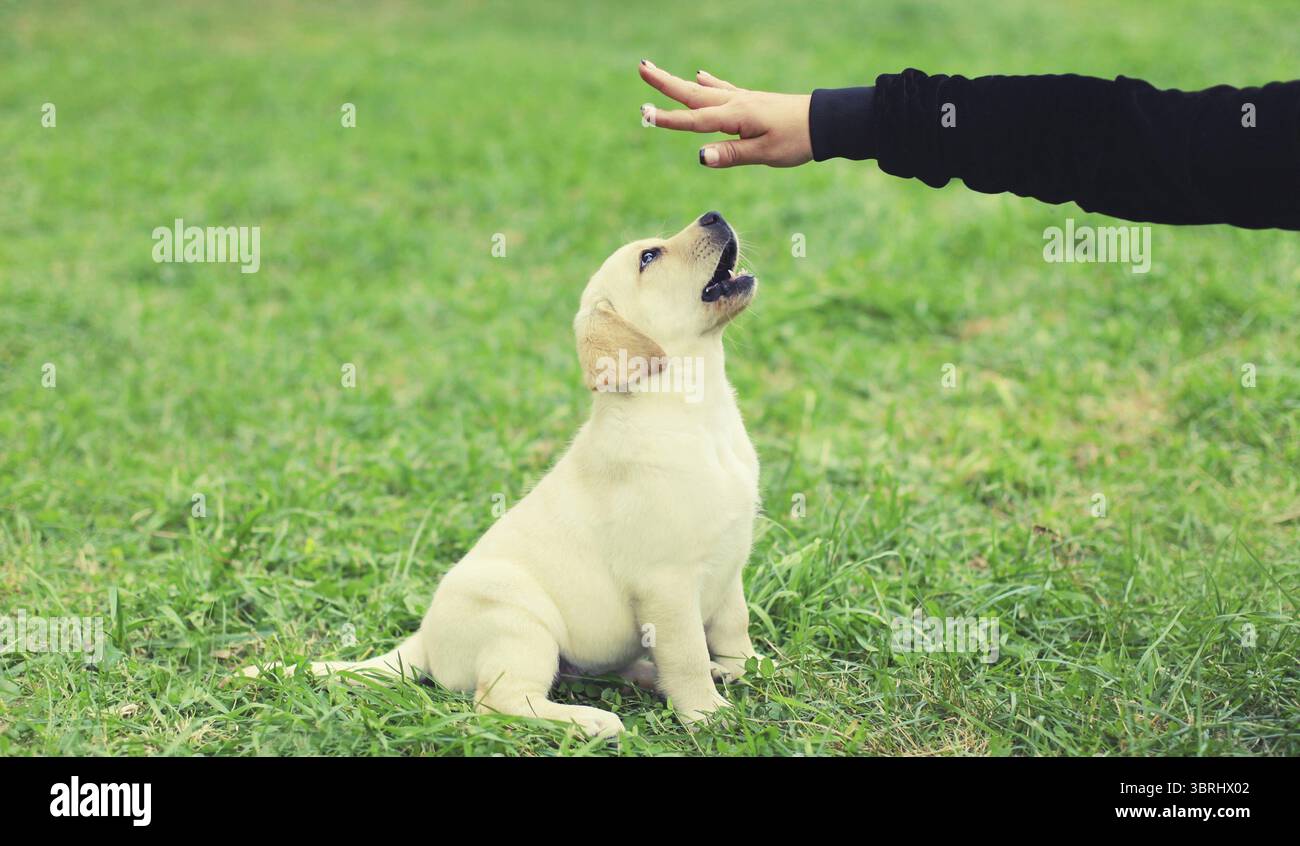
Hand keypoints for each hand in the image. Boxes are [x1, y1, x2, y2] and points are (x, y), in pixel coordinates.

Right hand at [639, 60, 812, 168]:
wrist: (824, 122)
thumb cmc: (796, 139)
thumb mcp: (765, 153)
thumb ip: (731, 154)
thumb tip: (700, 156)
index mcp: (736, 116)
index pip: (695, 120)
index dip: (669, 119)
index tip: (645, 114)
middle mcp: (735, 103)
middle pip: (692, 94)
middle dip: (665, 83)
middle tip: (642, 68)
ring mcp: (742, 100)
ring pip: (702, 90)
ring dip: (678, 82)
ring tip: (656, 71)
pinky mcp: (750, 102)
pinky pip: (722, 90)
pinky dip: (707, 83)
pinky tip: (699, 76)